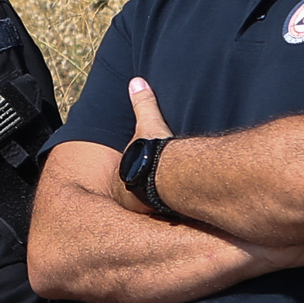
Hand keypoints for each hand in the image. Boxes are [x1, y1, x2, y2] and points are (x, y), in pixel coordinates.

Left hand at [112, 78, 174, 213]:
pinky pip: (165, 220)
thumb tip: (137, 82)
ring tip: (173, 204)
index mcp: (120, 178)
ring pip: (148, 211)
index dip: (138, 174)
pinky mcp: (159, 220)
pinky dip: (173, 217)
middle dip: (144, 196)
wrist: (167, 173)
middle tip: (159, 192)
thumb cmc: (154, 149)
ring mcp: (140, 212)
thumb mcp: (148, 122)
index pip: (127, 178)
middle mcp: (125, 198)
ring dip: (158, 208)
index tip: (149, 174)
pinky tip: (184, 213)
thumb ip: (143, 103)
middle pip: (134, 198)